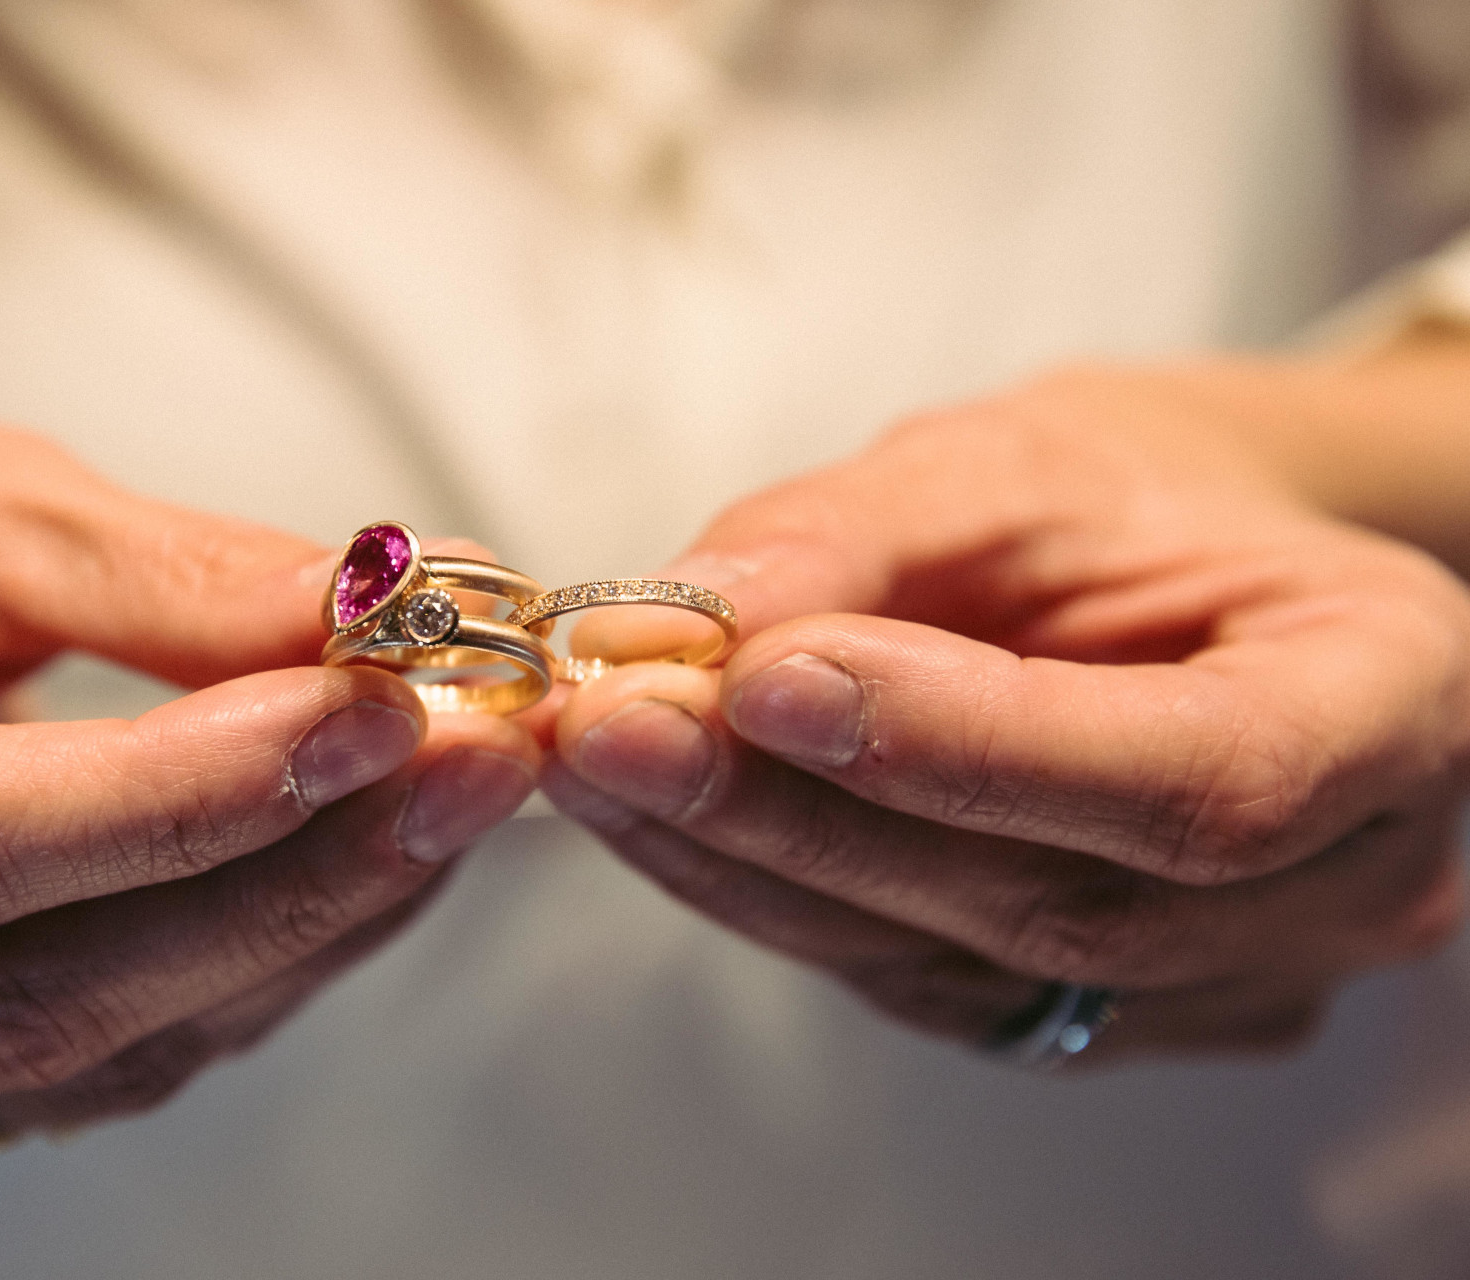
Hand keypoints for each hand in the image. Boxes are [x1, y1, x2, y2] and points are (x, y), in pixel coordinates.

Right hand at [0, 350, 537, 1134]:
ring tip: (452, 795)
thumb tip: (384, 611)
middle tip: (469, 760)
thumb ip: (160, 578)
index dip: (173, 801)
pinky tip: (363, 861)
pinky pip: (96, 1057)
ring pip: (83, 1049)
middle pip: (22, 994)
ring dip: (299, 928)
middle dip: (282, 880)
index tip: (370, 707)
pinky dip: (249, 963)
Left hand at [545, 363, 1469, 1060]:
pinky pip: (916, 979)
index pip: (1196, 780)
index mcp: (1391, 705)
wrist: (1185, 576)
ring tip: (596, 760)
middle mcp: (1337, 884)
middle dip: (802, 814)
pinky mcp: (1096, 1015)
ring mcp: (1221, 979)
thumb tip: (684, 618)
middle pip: (1053, 901)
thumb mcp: (1020, 462)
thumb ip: (860, 534)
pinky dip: (768, 895)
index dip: (970, 745)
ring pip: (960, 961)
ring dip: (749, 862)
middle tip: (616, 723)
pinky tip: (656, 816)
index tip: (767, 675)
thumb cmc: (1135, 500)